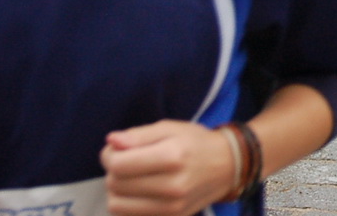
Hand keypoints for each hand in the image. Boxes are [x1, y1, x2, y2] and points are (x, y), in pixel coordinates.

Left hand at [101, 120, 235, 215]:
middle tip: (128, 162)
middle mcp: (172, 186)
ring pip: (117, 206)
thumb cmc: (195, 143)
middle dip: (114, 172)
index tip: (118, 150)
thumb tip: (111, 142)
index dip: (110, 155)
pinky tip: (139, 192)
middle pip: (115, 185)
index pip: (118, 165)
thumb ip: (138, 135)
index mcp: (172, 156)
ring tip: (132, 179)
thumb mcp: (170, 128)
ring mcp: (171, 207)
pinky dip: (127, 205)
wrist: (226, 167)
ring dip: (117, 191)